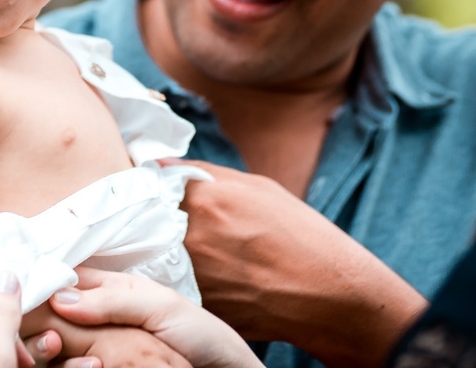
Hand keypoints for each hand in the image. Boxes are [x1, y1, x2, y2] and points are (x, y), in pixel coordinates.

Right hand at [50, 268, 262, 367]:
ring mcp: (98, 347)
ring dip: (52, 349)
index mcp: (109, 288)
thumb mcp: (161, 308)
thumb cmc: (198, 334)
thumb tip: (60, 297)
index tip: (20, 297)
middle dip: (39, 323)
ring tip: (57, 350)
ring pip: (56, 345)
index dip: (39, 285)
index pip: (63, 279)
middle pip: (51, 314)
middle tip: (45, 336)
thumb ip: (113, 301)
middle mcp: (97, 316)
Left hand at [172, 160, 426, 366]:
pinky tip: (203, 280)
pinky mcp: (196, 309)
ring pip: (153, 259)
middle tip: (166, 227)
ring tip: (192, 256)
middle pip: (145, 225)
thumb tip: (159, 166)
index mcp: (205, 198)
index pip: (149, 187)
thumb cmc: (301, 235)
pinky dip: (176, 283)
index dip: (147, 192)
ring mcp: (190, 277)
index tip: (149, 196)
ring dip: (159, 255)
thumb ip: (203, 174)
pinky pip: (171, 288)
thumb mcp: (257, 187)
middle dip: (148, 224)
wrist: (330, 295)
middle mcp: (190, 237)